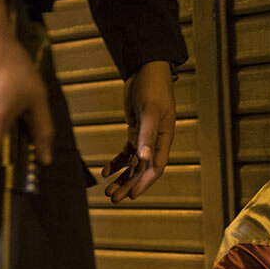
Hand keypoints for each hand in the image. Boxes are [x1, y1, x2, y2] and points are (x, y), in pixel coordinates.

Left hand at [102, 60, 174, 201]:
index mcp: (164, 139)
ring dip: (121, 178)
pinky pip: (126, 153)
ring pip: (133, 164)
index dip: (144, 183)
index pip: (155, 168)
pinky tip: (105, 171)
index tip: (132, 196)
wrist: (147, 70)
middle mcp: (156, 142)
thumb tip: (143, 159)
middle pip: (142, 170)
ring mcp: (145, 137)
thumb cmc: (153, 88)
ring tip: (108, 190)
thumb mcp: (150, 111)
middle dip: (129, 185)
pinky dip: (116, 163)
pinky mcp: (135, 131)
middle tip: (114, 198)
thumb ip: (147, 135)